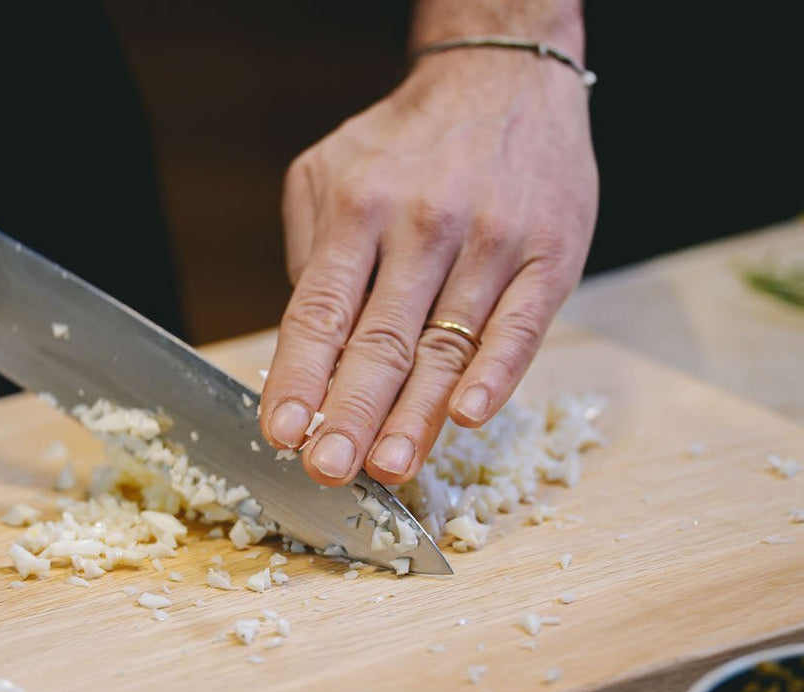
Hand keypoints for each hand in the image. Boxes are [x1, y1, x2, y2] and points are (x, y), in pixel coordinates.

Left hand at [261, 48, 596, 485]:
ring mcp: (493, 240)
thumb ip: (313, 256)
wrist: (504, 78)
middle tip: (328, 471)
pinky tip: (465, 417)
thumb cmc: (405, 143)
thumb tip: (304, 350)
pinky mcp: (552, 253)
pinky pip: (521, 326)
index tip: (281, 434)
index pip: (321, 311)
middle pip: (381, 339)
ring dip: (415, 416)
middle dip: (350, 413)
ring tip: (387, 468)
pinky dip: (494, 374)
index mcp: (360, 207)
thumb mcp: (329, 173)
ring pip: (447, 345)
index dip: (300, 378)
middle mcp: (423, 224)